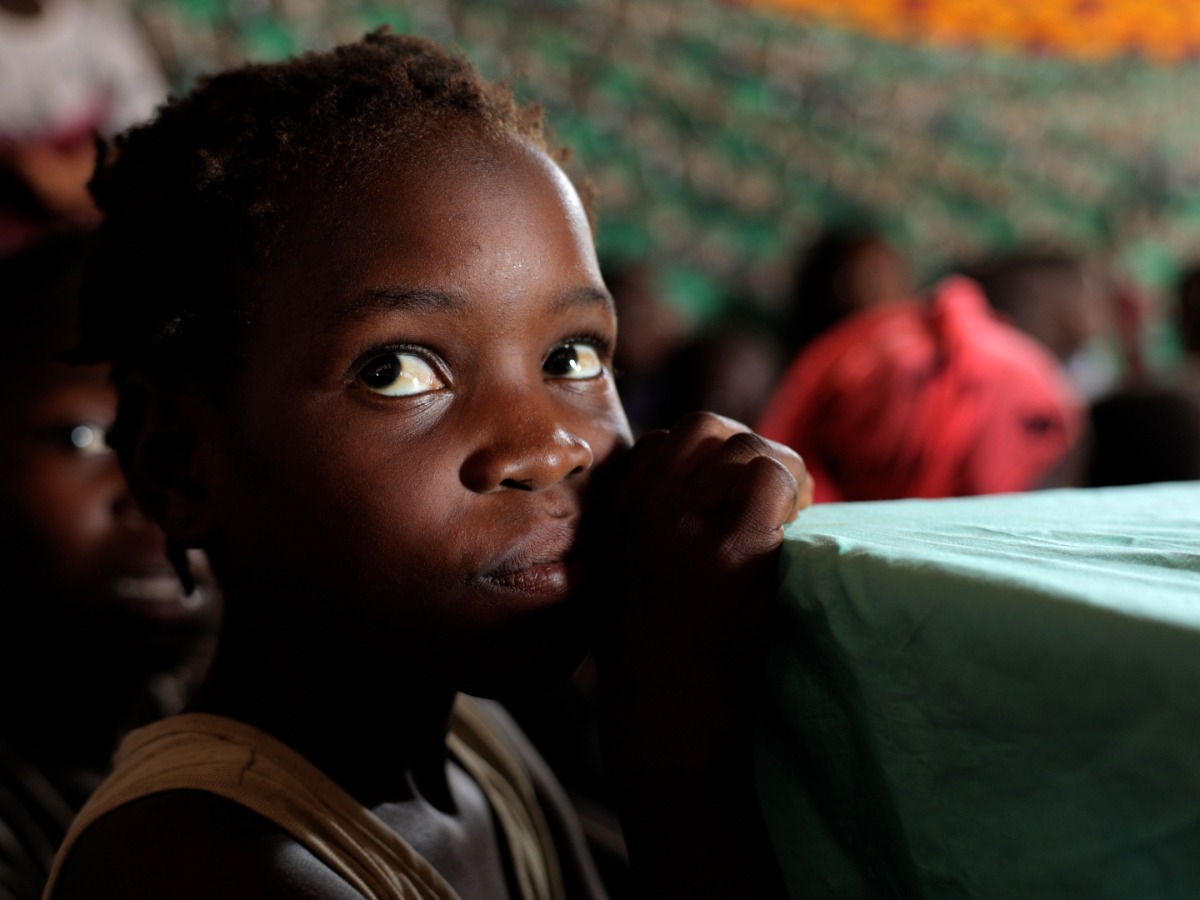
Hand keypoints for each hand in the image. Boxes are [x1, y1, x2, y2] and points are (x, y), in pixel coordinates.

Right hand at [581, 412, 806, 897]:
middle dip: (746, 448)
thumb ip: (649, 530)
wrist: (665, 730)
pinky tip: (797, 525)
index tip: (732, 493)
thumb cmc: (654, 668)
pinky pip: (773, 476)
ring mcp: (683, 526)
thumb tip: (712, 488)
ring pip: (747, 445)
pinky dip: (795, 490)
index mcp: (611, 516)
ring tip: (791, 510)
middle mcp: (640, 510)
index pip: (664, 440)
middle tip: (771, 495)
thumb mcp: (625, 583)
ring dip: (779, 470)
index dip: (710, 458)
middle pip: (706, 427)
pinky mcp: (732, 549)